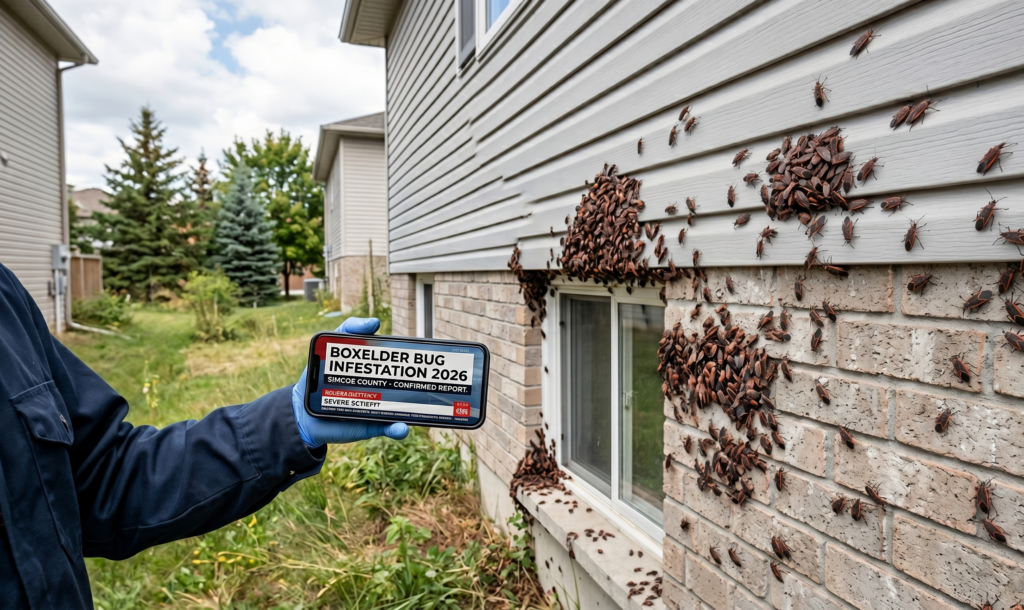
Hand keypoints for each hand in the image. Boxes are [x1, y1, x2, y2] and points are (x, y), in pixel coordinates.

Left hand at [291, 317, 408, 446]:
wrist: (303, 410)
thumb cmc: (319, 376)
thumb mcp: (330, 348)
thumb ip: (348, 330)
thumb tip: (375, 322)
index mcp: (373, 371)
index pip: (393, 364)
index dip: (407, 360)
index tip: (420, 354)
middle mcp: (379, 389)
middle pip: (402, 385)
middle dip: (416, 384)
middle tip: (426, 380)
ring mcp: (377, 408)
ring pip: (400, 409)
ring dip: (412, 410)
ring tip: (419, 407)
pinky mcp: (370, 426)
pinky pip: (387, 428)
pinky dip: (396, 429)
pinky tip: (401, 428)